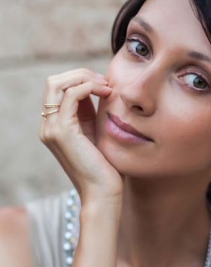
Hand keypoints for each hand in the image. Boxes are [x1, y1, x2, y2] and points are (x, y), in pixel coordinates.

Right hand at [40, 68, 123, 203]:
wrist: (102, 193)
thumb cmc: (104, 166)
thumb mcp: (95, 133)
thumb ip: (89, 112)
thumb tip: (98, 87)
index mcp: (54, 126)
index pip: (58, 89)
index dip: (80, 79)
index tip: (105, 85)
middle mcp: (47, 126)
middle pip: (54, 82)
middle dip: (81, 74)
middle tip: (105, 82)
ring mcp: (51, 128)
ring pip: (58, 83)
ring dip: (85, 78)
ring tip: (107, 87)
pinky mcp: (62, 131)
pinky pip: (71, 95)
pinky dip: (89, 87)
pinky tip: (107, 93)